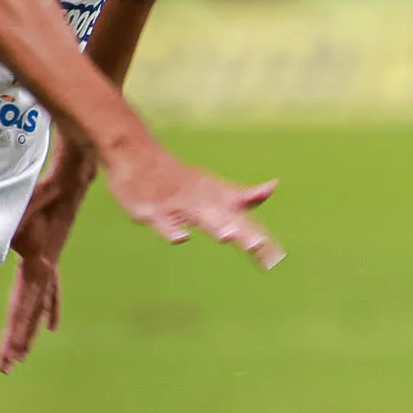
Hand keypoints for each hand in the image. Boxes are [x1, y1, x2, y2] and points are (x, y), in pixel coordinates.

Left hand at [0, 156, 89, 370]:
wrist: (69, 181)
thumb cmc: (40, 195)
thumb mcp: (15, 216)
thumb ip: (0, 237)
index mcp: (39, 265)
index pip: (24, 306)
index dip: (16, 332)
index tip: (10, 355)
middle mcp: (47, 270)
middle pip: (32, 311)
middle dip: (20, 339)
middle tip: (11, 365)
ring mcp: (50, 265)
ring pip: (40, 305)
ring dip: (31, 329)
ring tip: (24, 354)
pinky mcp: (50, 257)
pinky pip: (51, 290)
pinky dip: (49, 308)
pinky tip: (52, 323)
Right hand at [103, 141, 283, 267]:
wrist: (136, 154)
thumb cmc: (181, 178)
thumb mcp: (215, 186)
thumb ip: (244, 194)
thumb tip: (273, 186)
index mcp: (219, 199)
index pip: (244, 221)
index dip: (260, 240)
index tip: (276, 259)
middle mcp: (203, 203)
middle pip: (227, 220)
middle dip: (242, 234)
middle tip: (258, 246)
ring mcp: (178, 206)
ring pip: (198, 217)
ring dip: (214, 226)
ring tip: (228, 236)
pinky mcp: (152, 211)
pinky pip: (163, 222)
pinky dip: (172, 229)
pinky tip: (181, 237)